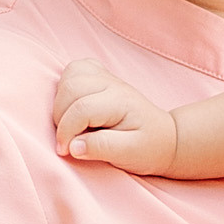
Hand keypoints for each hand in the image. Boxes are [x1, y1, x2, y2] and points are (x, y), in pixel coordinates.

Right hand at [54, 60, 178, 173]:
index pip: (82, 108)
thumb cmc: (148, 147)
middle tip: (69, 139)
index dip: (66, 132)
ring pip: (68, 76)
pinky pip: (73, 70)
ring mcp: (105, 77)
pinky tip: (73, 106)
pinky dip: (65, 87)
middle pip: (71, 88)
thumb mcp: (130, 153)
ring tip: (70, 124)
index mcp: (120, 101)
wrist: (163, 137)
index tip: (66, 151)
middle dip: (61, 117)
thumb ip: (102, 148)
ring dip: (60, 102)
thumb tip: (72, 147)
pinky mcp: (99, 76)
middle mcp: (112, 84)